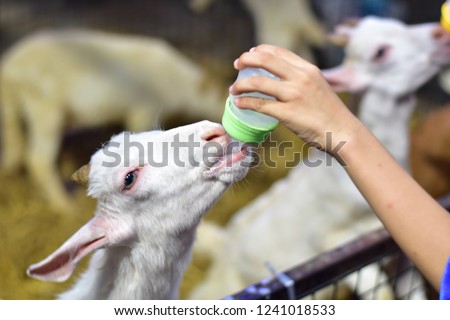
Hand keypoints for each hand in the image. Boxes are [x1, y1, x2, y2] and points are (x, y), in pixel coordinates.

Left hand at [230, 44, 358, 152]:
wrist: (342, 131)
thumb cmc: (330, 112)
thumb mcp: (319, 86)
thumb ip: (301, 80)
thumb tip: (281, 81)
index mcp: (308, 69)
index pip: (278, 52)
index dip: (260, 51)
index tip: (249, 55)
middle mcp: (300, 78)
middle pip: (265, 60)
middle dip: (246, 60)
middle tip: (237, 65)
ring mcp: (293, 95)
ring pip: (258, 82)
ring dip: (240, 85)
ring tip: (233, 89)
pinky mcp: (288, 113)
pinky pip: (259, 105)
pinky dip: (245, 102)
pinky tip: (239, 104)